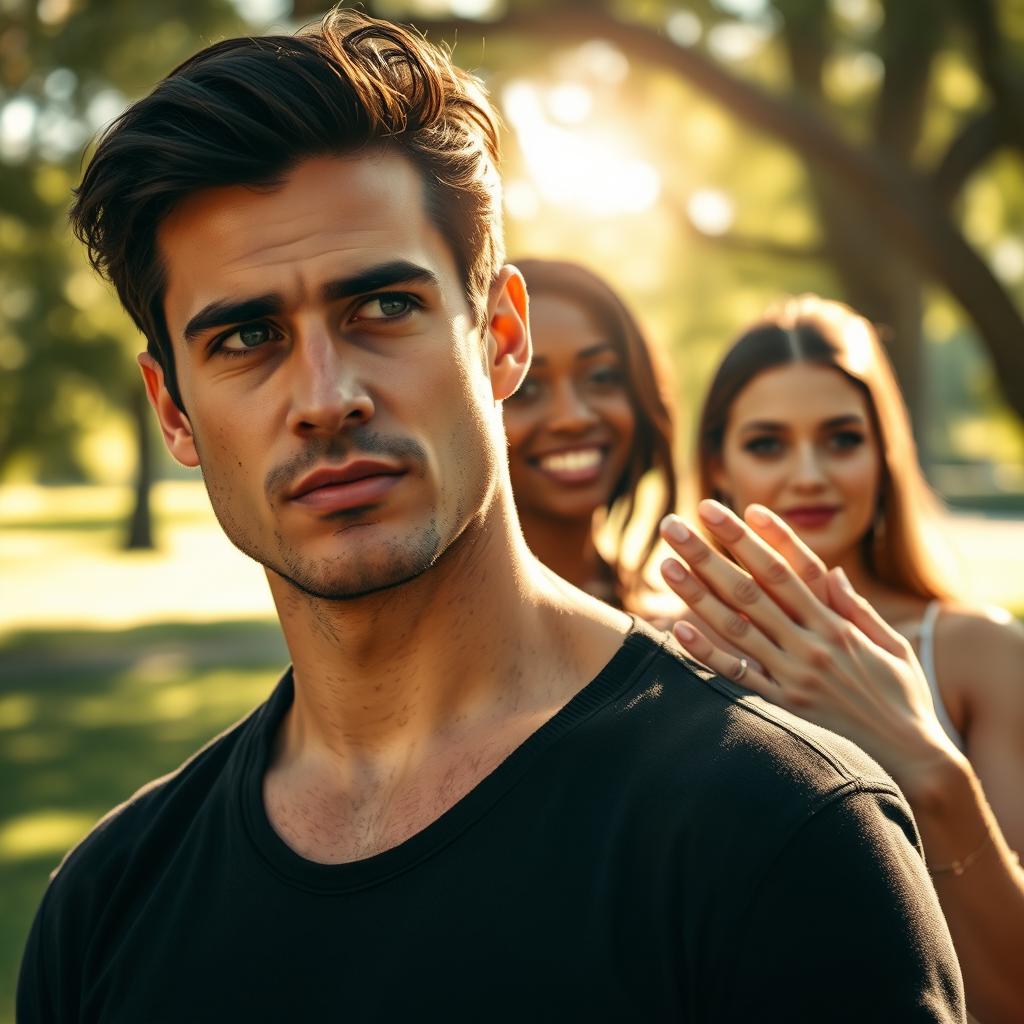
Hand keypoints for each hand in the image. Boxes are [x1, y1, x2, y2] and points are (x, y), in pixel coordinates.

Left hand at [658, 500, 959, 791]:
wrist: (915, 762)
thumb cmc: (904, 699)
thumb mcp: (892, 646)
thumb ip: (857, 608)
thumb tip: (830, 569)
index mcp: (836, 625)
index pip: (787, 569)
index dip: (757, 537)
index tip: (730, 509)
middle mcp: (810, 646)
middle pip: (748, 589)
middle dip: (708, 553)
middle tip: (673, 525)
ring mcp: (792, 678)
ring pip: (734, 627)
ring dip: (696, 594)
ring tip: (665, 565)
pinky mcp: (781, 708)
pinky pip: (736, 677)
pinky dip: (706, 653)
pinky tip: (676, 629)